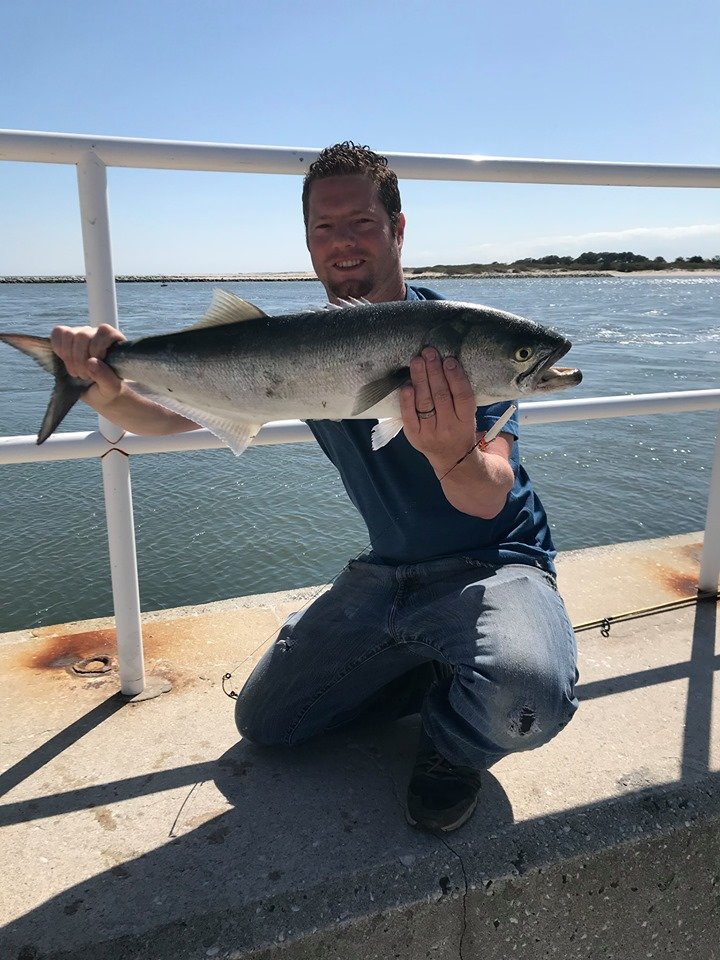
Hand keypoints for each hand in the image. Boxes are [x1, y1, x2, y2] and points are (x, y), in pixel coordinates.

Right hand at [50, 323, 126, 402]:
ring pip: (68, 334)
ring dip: (68, 357)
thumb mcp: (111, 389)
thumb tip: (91, 362)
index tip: (95, 368)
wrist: (98, 393)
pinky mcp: (68, 338)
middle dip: (80, 360)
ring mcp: (82, 334)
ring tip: (77, 372)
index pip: (104, 331)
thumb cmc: (108, 389)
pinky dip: (58, 349)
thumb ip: (105, 377)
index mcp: (115, 342)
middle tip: (85, 376)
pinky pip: (58, 333)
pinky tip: (65, 361)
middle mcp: (98, 334)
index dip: (96, 349)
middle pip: (82, 335)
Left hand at [398, 348, 478, 473]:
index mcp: (466, 421)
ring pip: (425, 402)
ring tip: (417, 361)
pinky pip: (409, 416)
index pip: (462, 396)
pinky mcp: (414, 436)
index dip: (455, 377)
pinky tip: (407, 384)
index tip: (449, 360)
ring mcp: (430, 433)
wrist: (453, 460)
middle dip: (434, 372)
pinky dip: (407, 399)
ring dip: (420, 379)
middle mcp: (449, 427)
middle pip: (441, 396)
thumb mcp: (468, 416)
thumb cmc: (460, 430)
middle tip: (429, 352)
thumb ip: (460, 396)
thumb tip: (447, 363)